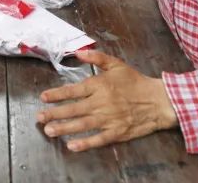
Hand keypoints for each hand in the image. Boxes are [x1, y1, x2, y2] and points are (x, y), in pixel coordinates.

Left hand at [37, 50, 177, 151]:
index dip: (57, 94)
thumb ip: (96, 57)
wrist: (158, 101)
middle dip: (54, 113)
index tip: (43, 97)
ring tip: (49, 131)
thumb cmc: (135, 82)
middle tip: (39, 117)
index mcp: (99, 86)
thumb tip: (78, 52)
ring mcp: (108, 119)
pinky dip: (85, 143)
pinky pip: (98, 139)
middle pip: (73, 109)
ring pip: (82, 125)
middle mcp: (101, 103)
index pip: (73, 91)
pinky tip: (72, 146)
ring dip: (64, 128)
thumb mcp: (116, 64)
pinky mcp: (116, 133)